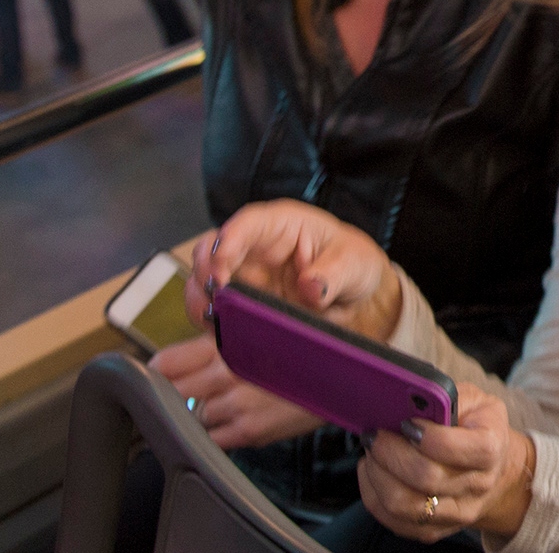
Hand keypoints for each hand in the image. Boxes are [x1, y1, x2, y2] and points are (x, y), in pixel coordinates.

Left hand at [149, 334, 320, 449]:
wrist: (339, 375)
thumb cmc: (299, 350)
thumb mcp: (259, 331)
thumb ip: (220, 339)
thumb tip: (183, 354)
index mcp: (225, 341)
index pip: (164, 363)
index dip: (155, 372)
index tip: (155, 377)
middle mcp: (226, 372)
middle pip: (171, 392)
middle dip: (172, 393)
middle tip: (181, 392)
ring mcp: (235, 405)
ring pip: (191, 417)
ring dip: (197, 413)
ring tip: (219, 402)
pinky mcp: (248, 432)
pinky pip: (211, 440)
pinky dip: (212, 434)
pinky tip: (228, 422)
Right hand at [190, 200, 401, 344]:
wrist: (358, 298)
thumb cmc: (354, 265)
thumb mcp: (354, 263)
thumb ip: (334, 273)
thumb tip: (310, 287)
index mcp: (281, 225)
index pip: (247, 223)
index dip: (228, 242)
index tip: (221, 271)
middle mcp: (255, 248)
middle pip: (210, 249)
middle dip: (204, 273)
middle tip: (216, 302)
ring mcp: (245, 277)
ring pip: (203, 281)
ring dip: (201, 301)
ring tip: (215, 320)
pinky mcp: (243, 306)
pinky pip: (215, 311)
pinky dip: (212, 323)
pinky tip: (222, 334)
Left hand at [357, 385, 534, 542]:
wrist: (495, 470)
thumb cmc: (478, 427)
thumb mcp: (474, 400)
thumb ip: (446, 395)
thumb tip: (407, 395)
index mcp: (491, 448)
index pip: (456, 448)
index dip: (426, 436)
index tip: (406, 422)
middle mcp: (477, 486)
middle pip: (425, 478)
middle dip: (390, 453)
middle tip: (374, 435)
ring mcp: (457, 513)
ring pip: (405, 505)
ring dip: (377, 476)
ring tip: (372, 453)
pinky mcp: (434, 530)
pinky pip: (394, 521)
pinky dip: (374, 495)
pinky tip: (373, 473)